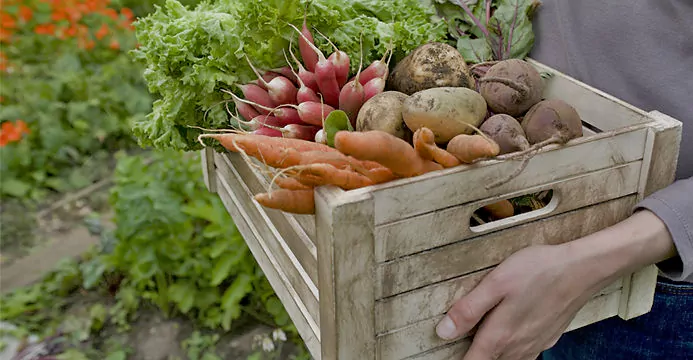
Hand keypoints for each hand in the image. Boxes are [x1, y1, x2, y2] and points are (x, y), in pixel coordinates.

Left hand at [435, 244, 600, 359]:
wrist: (582, 269)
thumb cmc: (538, 270)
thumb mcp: (495, 283)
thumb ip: (469, 310)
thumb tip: (443, 332)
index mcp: (500, 336)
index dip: (459, 359)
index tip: (448, 352)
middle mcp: (518, 346)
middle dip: (475, 354)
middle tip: (463, 340)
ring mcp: (535, 344)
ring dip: (493, 353)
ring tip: (483, 337)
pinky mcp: (548, 338)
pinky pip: (525, 353)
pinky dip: (512, 349)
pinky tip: (510, 332)